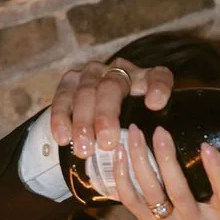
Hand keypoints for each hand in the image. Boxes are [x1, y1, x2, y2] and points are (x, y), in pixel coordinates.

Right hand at [49, 60, 173, 158]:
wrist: (103, 114)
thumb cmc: (132, 121)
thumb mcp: (149, 121)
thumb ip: (157, 120)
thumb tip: (154, 110)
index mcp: (144, 78)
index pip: (158, 77)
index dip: (158, 88)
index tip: (155, 105)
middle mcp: (116, 71)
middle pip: (111, 87)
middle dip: (107, 115)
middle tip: (107, 143)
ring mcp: (90, 75)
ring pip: (84, 93)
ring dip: (82, 122)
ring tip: (85, 149)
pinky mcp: (69, 84)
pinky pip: (62, 98)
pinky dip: (60, 118)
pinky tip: (63, 138)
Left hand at [113, 124, 219, 219]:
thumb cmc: (205, 213)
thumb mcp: (219, 201)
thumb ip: (214, 178)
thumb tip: (197, 135)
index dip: (218, 171)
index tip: (206, 146)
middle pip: (179, 191)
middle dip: (167, 158)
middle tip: (160, 131)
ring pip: (151, 193)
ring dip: (139, 161)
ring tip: (134, 135)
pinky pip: (130, 199)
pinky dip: (122, 175)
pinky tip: (120, 154)